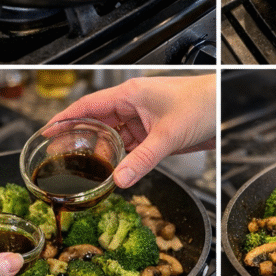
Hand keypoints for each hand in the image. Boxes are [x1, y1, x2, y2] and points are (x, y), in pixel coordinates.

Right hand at [48, 75, 215, 187]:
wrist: (228, 106)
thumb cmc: (203, 102)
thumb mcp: (168, 134)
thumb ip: (142, 159)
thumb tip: (119, 179)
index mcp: (130, 95)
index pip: (88, 105)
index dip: (65, 118)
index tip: (47, 131)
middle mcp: (134, 106)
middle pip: (98, 124)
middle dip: (81, 141)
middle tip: (61, 160)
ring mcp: (144, 120)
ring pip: (114, 138)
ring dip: (103, 154)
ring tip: (85, 172)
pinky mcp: (156, 134)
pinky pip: (131, 147)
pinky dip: (122, 160)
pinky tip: (115, 173)